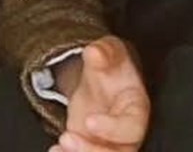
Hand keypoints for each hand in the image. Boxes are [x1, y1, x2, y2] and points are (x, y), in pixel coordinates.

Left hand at [51, 36, 149, 151]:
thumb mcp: (109, 53)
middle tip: (66, 136)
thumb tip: (93, 51)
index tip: (90, 120)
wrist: (99, 83)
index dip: (112, 128)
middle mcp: (127, 134)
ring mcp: (110, 146)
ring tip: (59, 145)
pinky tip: (56, 151)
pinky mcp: (93, 150)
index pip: (132, 127)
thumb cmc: (111, 68)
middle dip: (91, 151)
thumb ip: (104, 52)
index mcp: (137, 110)